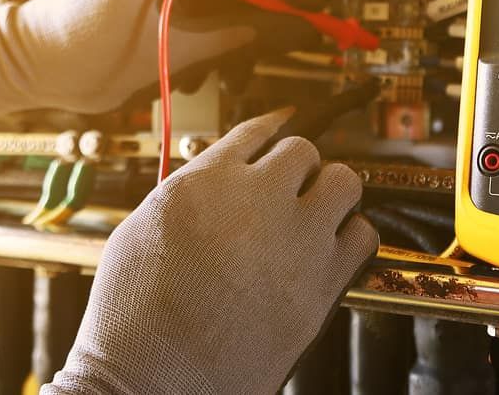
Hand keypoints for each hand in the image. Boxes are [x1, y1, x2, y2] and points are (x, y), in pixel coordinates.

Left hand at [0, 0, 324, 122]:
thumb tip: (282, 26)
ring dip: (230, 6)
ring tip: (225, 58)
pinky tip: (202, 41)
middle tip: (277, 37)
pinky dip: (206, 0)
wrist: (25, 58)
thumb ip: (228, 34)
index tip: (310, 1)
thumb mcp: (165, 55)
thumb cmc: (79, 62)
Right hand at [43, 110, 379, 394]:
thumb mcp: (141, 232)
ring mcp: (296, 236)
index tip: (281, 128)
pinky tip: (332, 250)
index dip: (272, 129)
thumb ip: (187, 195)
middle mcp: (256, 198)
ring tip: (317, 216)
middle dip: (299, 168)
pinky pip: (364, 235)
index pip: (256, 131)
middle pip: (304, 150)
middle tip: (291, 191)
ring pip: (345, 180)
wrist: (153, 380)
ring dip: (332, 194)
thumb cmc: (135, 319)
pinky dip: (352, 238)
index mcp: (206, 182)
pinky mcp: (323, 280)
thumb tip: (214, 183)